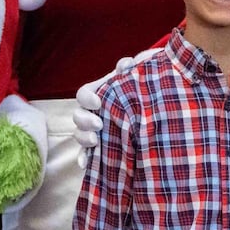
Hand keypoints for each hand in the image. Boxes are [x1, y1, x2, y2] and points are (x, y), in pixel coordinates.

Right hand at [74, 49, 161, 167]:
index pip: (83, 94)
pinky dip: (83, 159)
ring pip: (79, 135)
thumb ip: (131, 66)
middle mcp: (92, 112)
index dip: (87, 99)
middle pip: (77, 116)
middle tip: (100, 124)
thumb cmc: (139, 86)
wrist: (153, 105)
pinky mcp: (100, 146)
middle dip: (85, 121)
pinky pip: (85, 155)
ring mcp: (94, 130)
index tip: (98, 103)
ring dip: (84, 139)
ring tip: (96, 141)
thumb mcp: (137, 74)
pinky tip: (85, 164)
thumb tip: (127, 65)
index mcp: (98, 93)